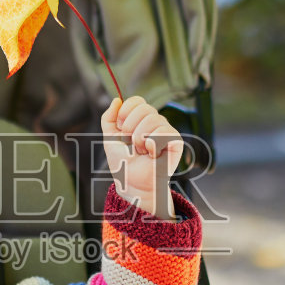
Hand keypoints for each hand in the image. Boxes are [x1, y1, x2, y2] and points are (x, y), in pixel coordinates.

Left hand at [102, 96, 183, 219]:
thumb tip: (116, 99)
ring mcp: (166, 131)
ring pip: (153, 119)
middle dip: (130, 127)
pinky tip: (152, 154)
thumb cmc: (123, 164)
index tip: (121, 129)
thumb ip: (109, 118)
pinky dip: (153, 144)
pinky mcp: (176, 142)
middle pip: (144, 107)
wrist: (131, 184)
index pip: (137, 100)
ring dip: (140, 139)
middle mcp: (155, 123)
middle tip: (130, 143)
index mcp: (141, 119)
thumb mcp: (109, 139)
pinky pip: (164, 132)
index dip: (125, 112)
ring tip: (141, 151)